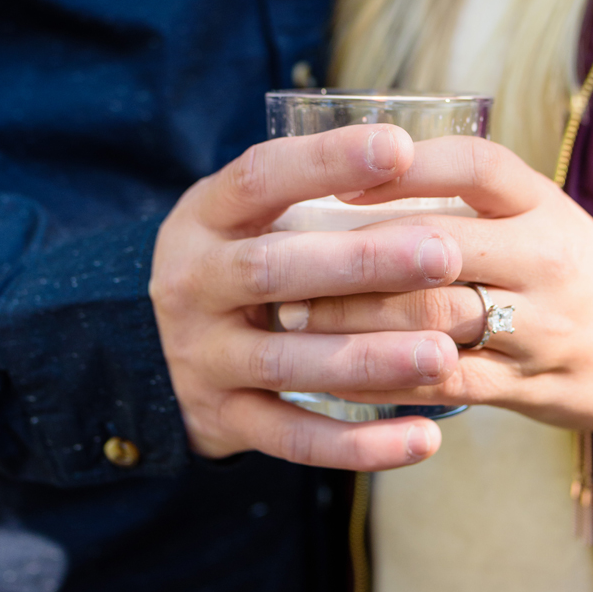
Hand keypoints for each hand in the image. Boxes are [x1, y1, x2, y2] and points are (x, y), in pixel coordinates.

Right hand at [150, 125, 466, 469]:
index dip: (324, 161)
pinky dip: (360, 444)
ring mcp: (205, 357)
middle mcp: (195, 285)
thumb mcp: (251, 217)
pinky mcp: (224, 420)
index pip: (259, 178)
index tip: (397, 147)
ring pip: (289, 361)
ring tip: (442, 354)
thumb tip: (419, 150)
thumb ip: (313, 193)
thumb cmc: (242, 262)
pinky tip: (424, 439)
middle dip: (363, 263)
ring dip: (369, 359)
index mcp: (206, 219)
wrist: (150, 352)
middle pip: (275, 270)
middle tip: (443, 255)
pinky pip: (294, 438)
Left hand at [282, 138, 592, 433]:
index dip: (402, 167)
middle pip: (435, 245)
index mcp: (542, 204)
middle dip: (349, 255)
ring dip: (351, 318)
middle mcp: (544, 258)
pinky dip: (378, 377)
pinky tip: (330, 370)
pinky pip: (440, 382)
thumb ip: (462, 196)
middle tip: (281, 261)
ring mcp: (539, 325)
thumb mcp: (536, 213)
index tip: (336, 175)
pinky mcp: (526, 384)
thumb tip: (344, 170)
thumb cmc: (566, 266)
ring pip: (430, 319)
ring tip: (293, 316)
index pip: (473, 166)